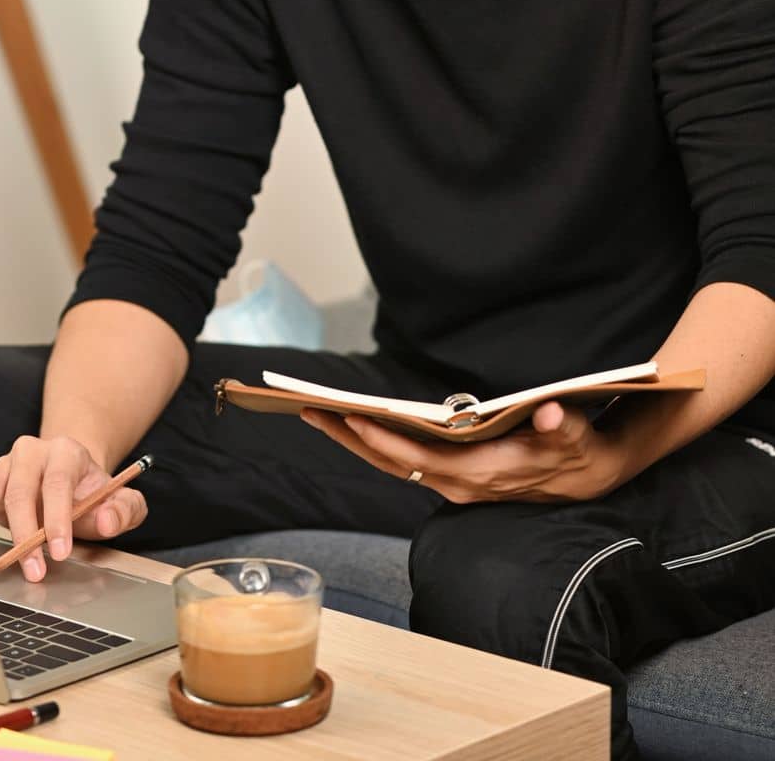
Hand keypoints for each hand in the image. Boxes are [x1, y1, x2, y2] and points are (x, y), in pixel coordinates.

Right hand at [0, 435, 148, 580]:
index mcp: (64, 452)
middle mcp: (28, 454)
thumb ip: (123, 509)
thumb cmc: (88, 493)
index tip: (60, 551)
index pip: (58, 482)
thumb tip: (108, 521)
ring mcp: (0, 467)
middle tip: (32, 570)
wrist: (66, 472)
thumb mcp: (117, 498)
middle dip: (24, 533)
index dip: (58, 517)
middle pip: (19, 489)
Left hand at [300, 401, 627, 503]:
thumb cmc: (576, 449)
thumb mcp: (575, 435)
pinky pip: (401, 460)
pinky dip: (372, 441)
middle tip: (306, 408)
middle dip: (347, 437)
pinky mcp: (451, 474)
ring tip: (316, 410)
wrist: (586, 474)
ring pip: (390, 463)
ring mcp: (451, 482)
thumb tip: (551, 411)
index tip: (350, 416)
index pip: (417, 459)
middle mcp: (456, 484)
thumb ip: (561, 426)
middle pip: (389, 463)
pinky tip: (351, 421)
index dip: (383, 439)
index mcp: (478, 474)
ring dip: (352, 439)